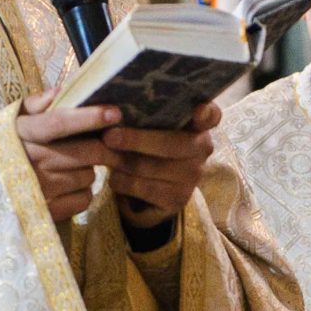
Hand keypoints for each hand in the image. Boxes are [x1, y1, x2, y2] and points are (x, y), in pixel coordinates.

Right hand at [15, 90, 118, 221]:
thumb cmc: (3, 151)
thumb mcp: (10, 123)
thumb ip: (35, 105)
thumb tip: (61, 91)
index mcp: (21, 134)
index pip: (59, 123)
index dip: (90, 117)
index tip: (115, 113)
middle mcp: (30, 161)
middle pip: (88, 151)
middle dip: (105, 147)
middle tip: (109, 145)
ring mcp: (40, 189)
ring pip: (89, 175)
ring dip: (88, 170)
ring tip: (72, 168)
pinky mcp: (47, 213)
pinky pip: (84, 199)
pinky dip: (83, 193)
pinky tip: (68, 188)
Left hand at [102, 102, 219, 229]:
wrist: (149, 187)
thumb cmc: (146, 144)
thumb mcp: (147, 127)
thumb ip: (141, 115)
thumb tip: (109, 110)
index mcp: (198, 125)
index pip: (211, 115)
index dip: (206, 113)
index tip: (198, 110)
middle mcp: (202, 149)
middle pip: (171, 144)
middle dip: (136, 140)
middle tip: (108, 136)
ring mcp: (192, 177)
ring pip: (150, 167)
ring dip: (120, 161)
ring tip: (100, 153)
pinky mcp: (177, 199)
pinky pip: (142, 188)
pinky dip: (121, 181)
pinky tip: (112, 176)